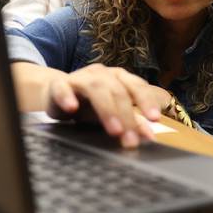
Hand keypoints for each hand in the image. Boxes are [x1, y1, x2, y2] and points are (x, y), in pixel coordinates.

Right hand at [45, 64, 169, 147]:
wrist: (57, 95)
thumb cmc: (90, 105)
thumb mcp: (113, 114)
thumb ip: (132, 123)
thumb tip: (150, 136)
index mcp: (119, 78)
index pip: (137, 86)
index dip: (147, 101)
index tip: (155, 118)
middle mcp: (102, 74)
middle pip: (118, 90)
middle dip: (127, 116)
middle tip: (131, 139)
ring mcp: (81, 77)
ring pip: (96, 88)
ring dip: (107, 110)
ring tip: (114, 130)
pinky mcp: (59, 84)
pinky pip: (63, 88)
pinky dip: (67, 97)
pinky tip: (72, 108)